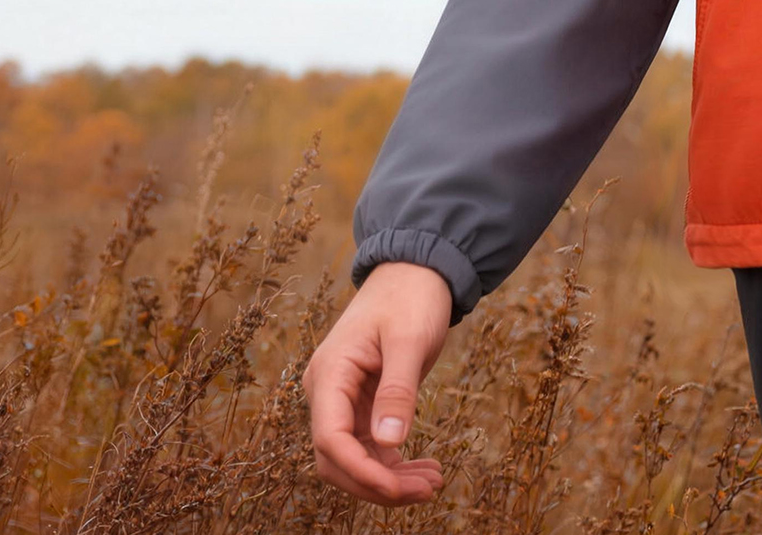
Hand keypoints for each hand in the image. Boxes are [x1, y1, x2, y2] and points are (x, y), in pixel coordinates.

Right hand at [304, 260, 452, 504]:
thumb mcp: (409, 338)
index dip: (359, 471)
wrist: (418, 270)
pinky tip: (425, 471)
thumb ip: (399, 389)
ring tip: (432, 483)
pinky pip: (372, 446)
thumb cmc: (412, 296)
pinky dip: (394, 463)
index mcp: (330, 373)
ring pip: (356, 458)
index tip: (395, 488)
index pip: (330, 438)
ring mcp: (345, 400)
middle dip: (377, 483)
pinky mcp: (364, 404)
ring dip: (389, 479)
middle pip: (338, 459)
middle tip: (425, 491)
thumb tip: (389, 443)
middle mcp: (329, 392)